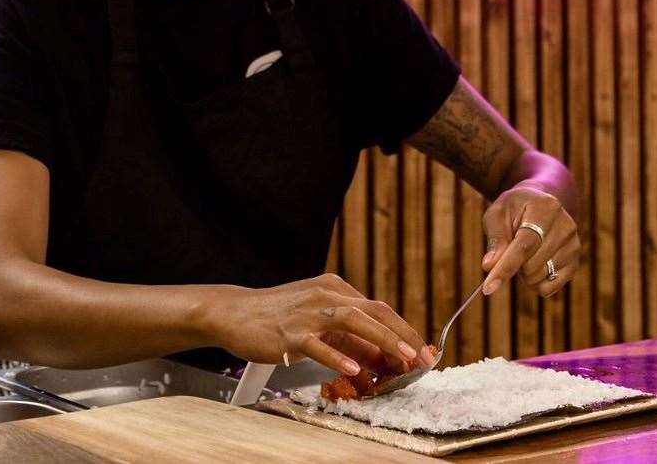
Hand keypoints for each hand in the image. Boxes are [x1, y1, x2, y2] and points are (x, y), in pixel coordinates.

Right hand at [213, 274, 432, 377]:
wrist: (235, 312)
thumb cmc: (278, 318)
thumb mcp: (318, 323)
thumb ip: (349, 338)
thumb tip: (381, 360)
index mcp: (334, 289)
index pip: (377, 308)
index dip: (403, 329)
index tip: (422, 351)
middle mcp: (325, 295)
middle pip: (372, 310)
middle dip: (401, 335)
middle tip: (421, 358)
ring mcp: (307, 312)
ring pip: (352, 321)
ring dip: (381, 340)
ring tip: (402, 360)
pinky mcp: (289, 332)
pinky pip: (318, 344)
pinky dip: (337, 355)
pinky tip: (353, 368)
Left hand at [481, 181, 580, 297]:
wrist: (538, 204)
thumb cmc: (513, 209)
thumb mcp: (497, 214)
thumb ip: (495, 239)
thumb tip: (490, 266)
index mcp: (545, 208)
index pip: (525, 245)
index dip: (506, 267)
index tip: (487, 287)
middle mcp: (565, 226)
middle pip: (531, 265)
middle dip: (512, 265)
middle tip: (509, 248)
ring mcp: (573, 245)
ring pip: (540, 277)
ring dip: (523, 273)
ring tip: (523, 252)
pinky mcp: (575, 262)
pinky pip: (550, 287)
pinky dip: (535, 283)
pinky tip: (532, 265)